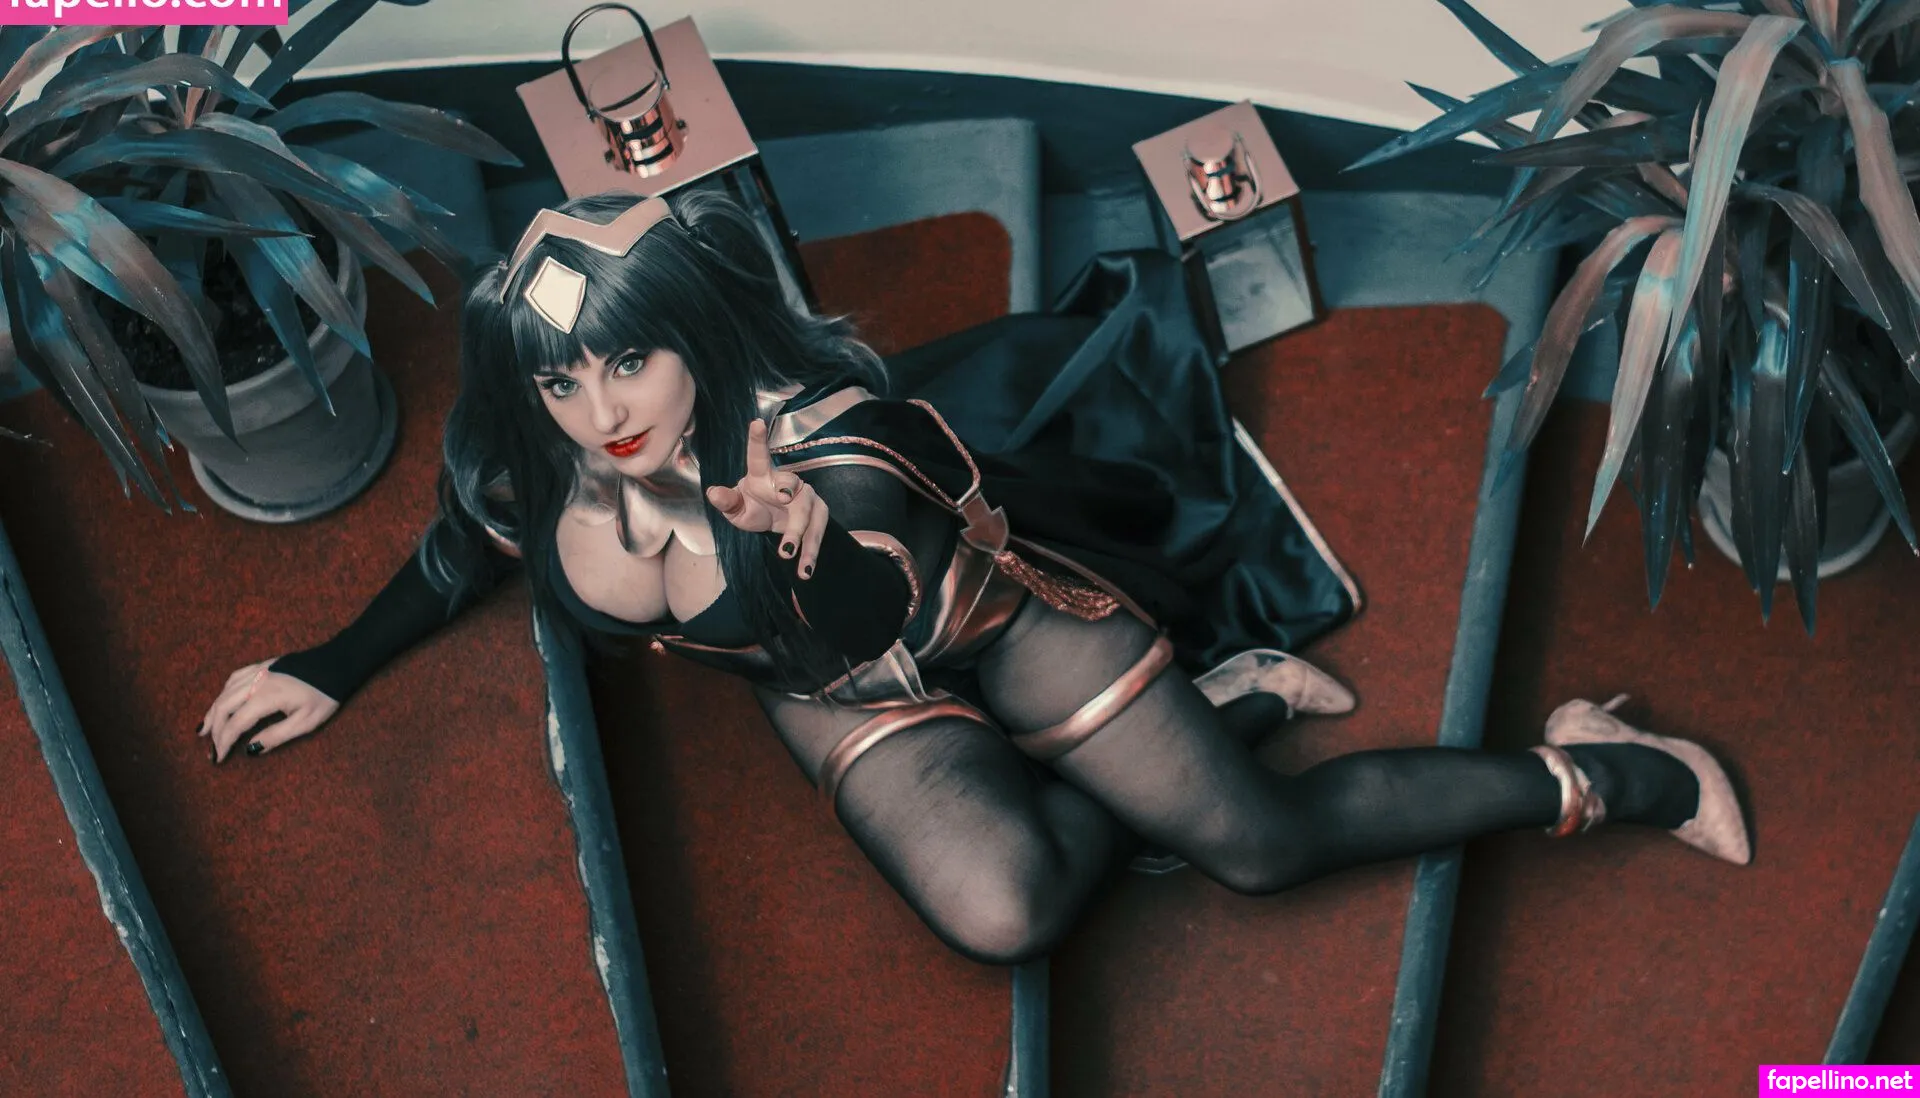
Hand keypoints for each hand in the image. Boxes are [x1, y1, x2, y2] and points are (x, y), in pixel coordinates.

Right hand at [197, 660, 339, 762]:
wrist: (338, 664)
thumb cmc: (325, 695)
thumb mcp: (306, 723)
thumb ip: (276, 736)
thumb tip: (249, 750)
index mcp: (266, 696)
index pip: (235, 723)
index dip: (224, 742)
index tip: (218, 758)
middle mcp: (257, 681)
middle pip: (224, 707)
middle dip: (214, 730)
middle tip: (211, 750)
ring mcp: (258, 671)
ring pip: (225, 692)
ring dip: (213, 712)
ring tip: (204, 731)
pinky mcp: (263, 666)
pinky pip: (234, 679)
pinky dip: (223, 693)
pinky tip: (221, 703)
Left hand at [705, 418, 829, 577]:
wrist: (776, 526)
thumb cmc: (754, 510)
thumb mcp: (737, 511)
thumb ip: (727, 502)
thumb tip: (712, 492)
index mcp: (762, 475)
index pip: (758, 456)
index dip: (757, 439)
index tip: (755, 422)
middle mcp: (787, 481)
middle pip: (792, 490)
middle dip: (789, 510)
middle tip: (783, 530)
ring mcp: (806, 496)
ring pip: (809, 515)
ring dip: (802, 538)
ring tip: (790, 557)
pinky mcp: (819, 513)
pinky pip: (817, 533)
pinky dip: (811, 552)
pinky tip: (805, 570)